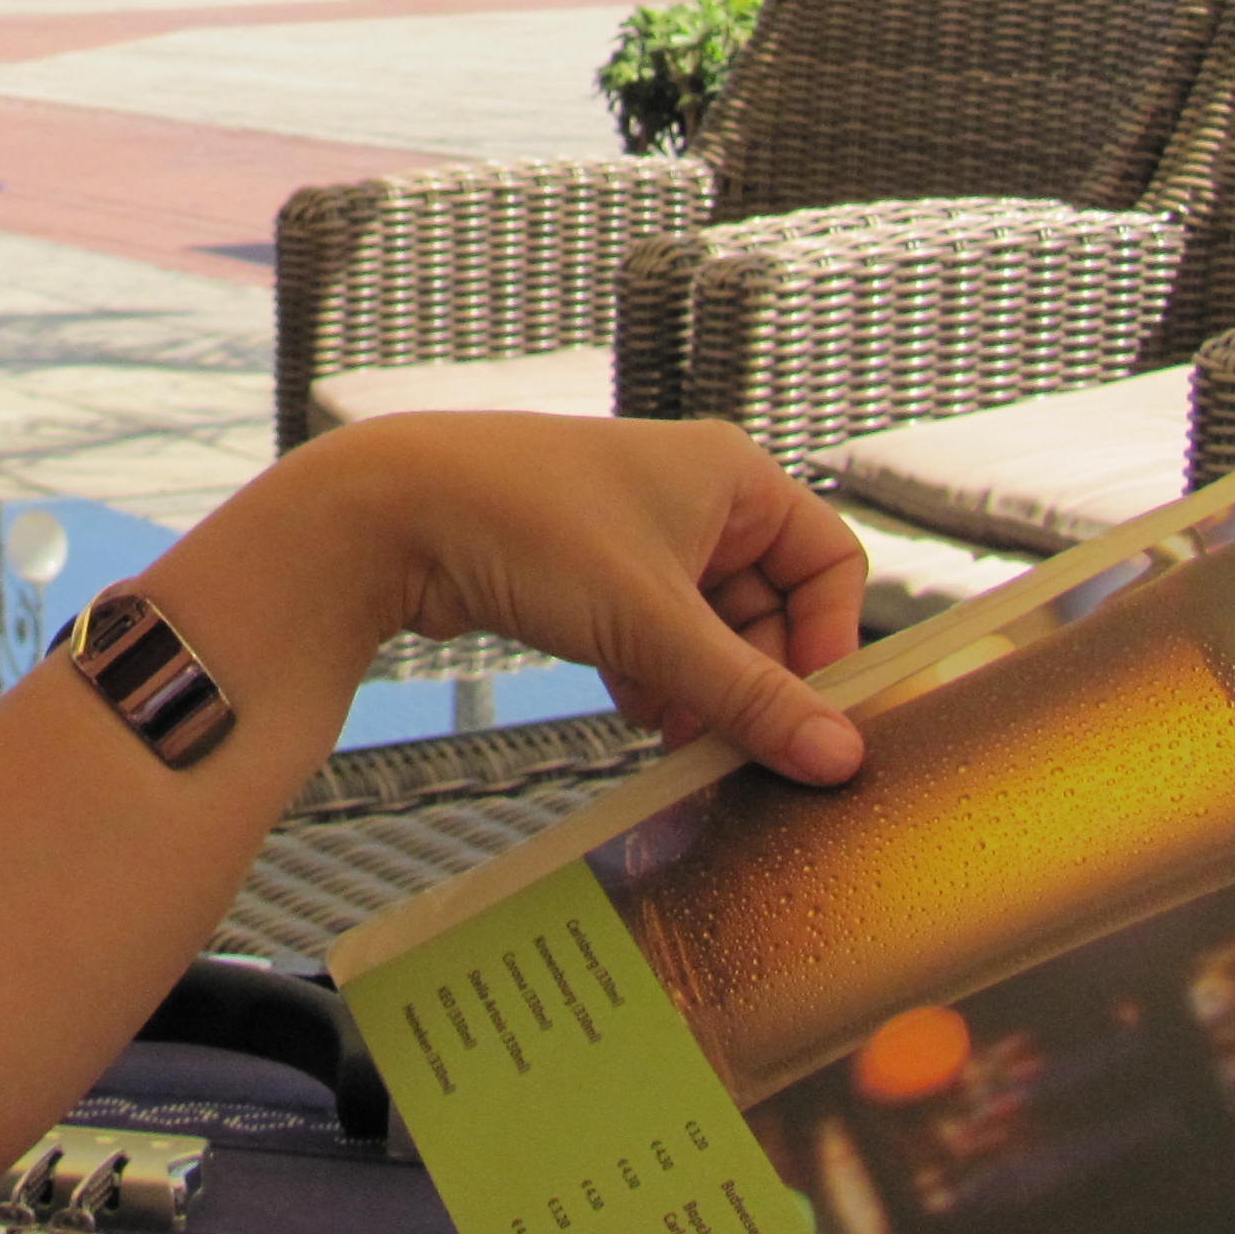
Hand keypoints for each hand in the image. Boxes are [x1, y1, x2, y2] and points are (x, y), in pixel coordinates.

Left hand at [333, 413, 867, 786]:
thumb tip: (843, 758)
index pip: (829, 564)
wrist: (391, 512)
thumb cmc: (529, 529)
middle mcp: (692, 495)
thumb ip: (751, 696)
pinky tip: (634, 713)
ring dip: (700, 690)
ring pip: (706, 629)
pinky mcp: (588, 571)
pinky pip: (653, 635)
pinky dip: (654, 678)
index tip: (811, 716)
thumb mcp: (654, 624)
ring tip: (676, 738)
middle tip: (734, 749)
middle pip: (768, 607)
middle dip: (751, 680)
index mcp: (731, 476)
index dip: (828, 642)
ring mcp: (636, 533)